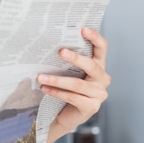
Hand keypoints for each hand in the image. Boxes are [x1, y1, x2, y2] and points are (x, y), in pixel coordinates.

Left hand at [39, 27, 110, 142]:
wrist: (66, 114)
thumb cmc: (67, 88)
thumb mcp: (68, 72)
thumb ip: (66, 60)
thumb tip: (48, 44)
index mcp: (98, 66)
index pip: (102, 48)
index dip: (95, 38)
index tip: (83, 29)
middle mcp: (102, 79)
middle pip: (91, 66)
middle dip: (76, 58)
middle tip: (61, 51)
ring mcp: (99, 94)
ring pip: (77, 84)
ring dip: (57, 80)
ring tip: (40, 77)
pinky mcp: (91, 107)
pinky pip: (72, 97)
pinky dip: (56, 92)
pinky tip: (44, 89)